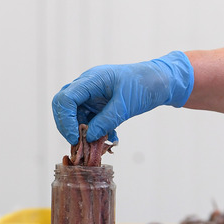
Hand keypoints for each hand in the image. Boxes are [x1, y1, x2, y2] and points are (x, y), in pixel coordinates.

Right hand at [51, 51, 193, 144]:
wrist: (160, 82)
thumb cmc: (145, 85)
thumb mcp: (126, 105)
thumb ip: (106, 121)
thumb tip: (89, 137)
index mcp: (91, 80)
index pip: (65, 98)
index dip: (65, 119)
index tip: (75, 137)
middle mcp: (87, 86)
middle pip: (63, 105)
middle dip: (67, 126)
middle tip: (77, 143)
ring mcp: (91, 95)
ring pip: (74, 115)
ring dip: (82, 131)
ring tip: (97, 143)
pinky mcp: (98, 104)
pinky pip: (88, 119)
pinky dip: (94, 131)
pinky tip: (108, 138)